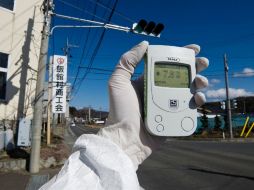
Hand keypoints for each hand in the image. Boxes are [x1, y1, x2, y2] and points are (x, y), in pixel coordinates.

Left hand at [97, 41, 208, 169]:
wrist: (126, 138)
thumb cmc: (120, 110)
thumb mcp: (118, 82)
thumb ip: (127, 61)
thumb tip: (144, 44)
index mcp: (149, 81)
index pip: (167, 64)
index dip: (181, 55)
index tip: (194, 48)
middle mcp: (160, 91)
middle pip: (182, 75)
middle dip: (195, 67)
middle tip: (203, 63)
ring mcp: (169, 105)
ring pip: (190, 90)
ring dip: (199, 83)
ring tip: (201, 82)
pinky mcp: (175, 118)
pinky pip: (190, 108)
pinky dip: (198, 101)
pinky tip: (198, 98)